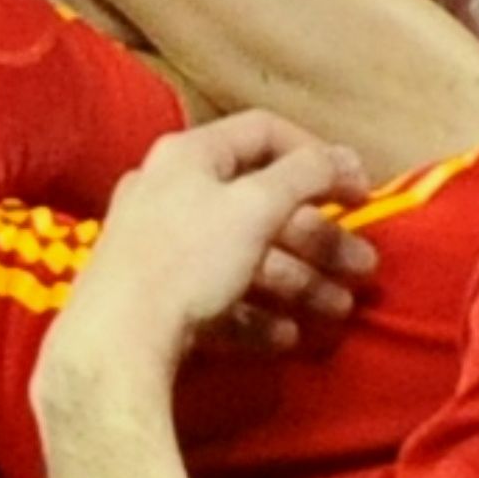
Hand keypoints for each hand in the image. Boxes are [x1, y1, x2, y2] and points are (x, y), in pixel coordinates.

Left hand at [52, 112, 375, 375]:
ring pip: (246, 257)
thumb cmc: (187, 258)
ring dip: (299, 283)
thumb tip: (348, 156)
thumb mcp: (255, 206)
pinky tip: (289, 337)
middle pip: (262, 205)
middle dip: (319, 238)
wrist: (114, 344)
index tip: (358, 191)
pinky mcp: (160, 300)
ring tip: (338, 312)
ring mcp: (162, 249)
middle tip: (364, 267)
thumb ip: (307, 175)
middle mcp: (171, 193)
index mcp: (189, 156)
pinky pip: (220, 298)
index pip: (264, 133)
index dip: (317, 155)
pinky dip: (258, 315)